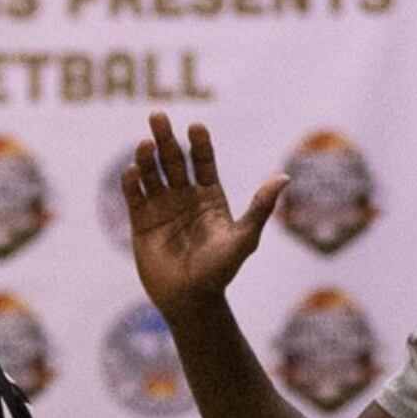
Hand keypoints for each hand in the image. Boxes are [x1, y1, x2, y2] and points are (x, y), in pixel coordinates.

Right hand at [121, 114, 285, 323]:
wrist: (191, 300)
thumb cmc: (221, 271)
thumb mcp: (244, 238)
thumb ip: (261, 207)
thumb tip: (284, 177)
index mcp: (209, 196)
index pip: (203, 161)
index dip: (199, 143)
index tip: (196, 127)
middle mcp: (184, 196)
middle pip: (174, 159)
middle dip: (166, 139)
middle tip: (158, 116)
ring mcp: (161, 206)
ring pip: (152, 173)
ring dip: (147, 156)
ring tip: (145, 144)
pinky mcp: (141, 220)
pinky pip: (134, 195)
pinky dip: (132, 181)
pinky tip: (134, 171)